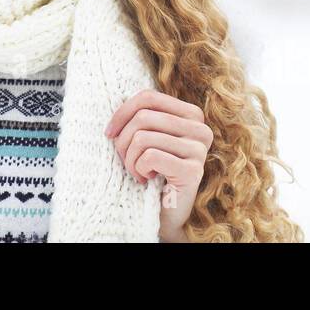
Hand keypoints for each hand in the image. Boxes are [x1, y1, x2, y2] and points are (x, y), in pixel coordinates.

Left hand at [105, 89, 212, 242]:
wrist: (165, 212)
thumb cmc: (152, 170)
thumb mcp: (147, 137)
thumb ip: (141, 116)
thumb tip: (115, 101)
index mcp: (191, 114)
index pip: (148, 97)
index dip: (122, 112)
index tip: (109, 133)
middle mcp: (200, 129)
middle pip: (143, 117)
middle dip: (123, 141)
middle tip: (124, 160)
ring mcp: (199, 150)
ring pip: (143, 138)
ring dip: (129, 159)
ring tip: (135, 171)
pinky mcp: (193, 171)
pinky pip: (150, 157)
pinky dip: (138, 169)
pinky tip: (146, 178)